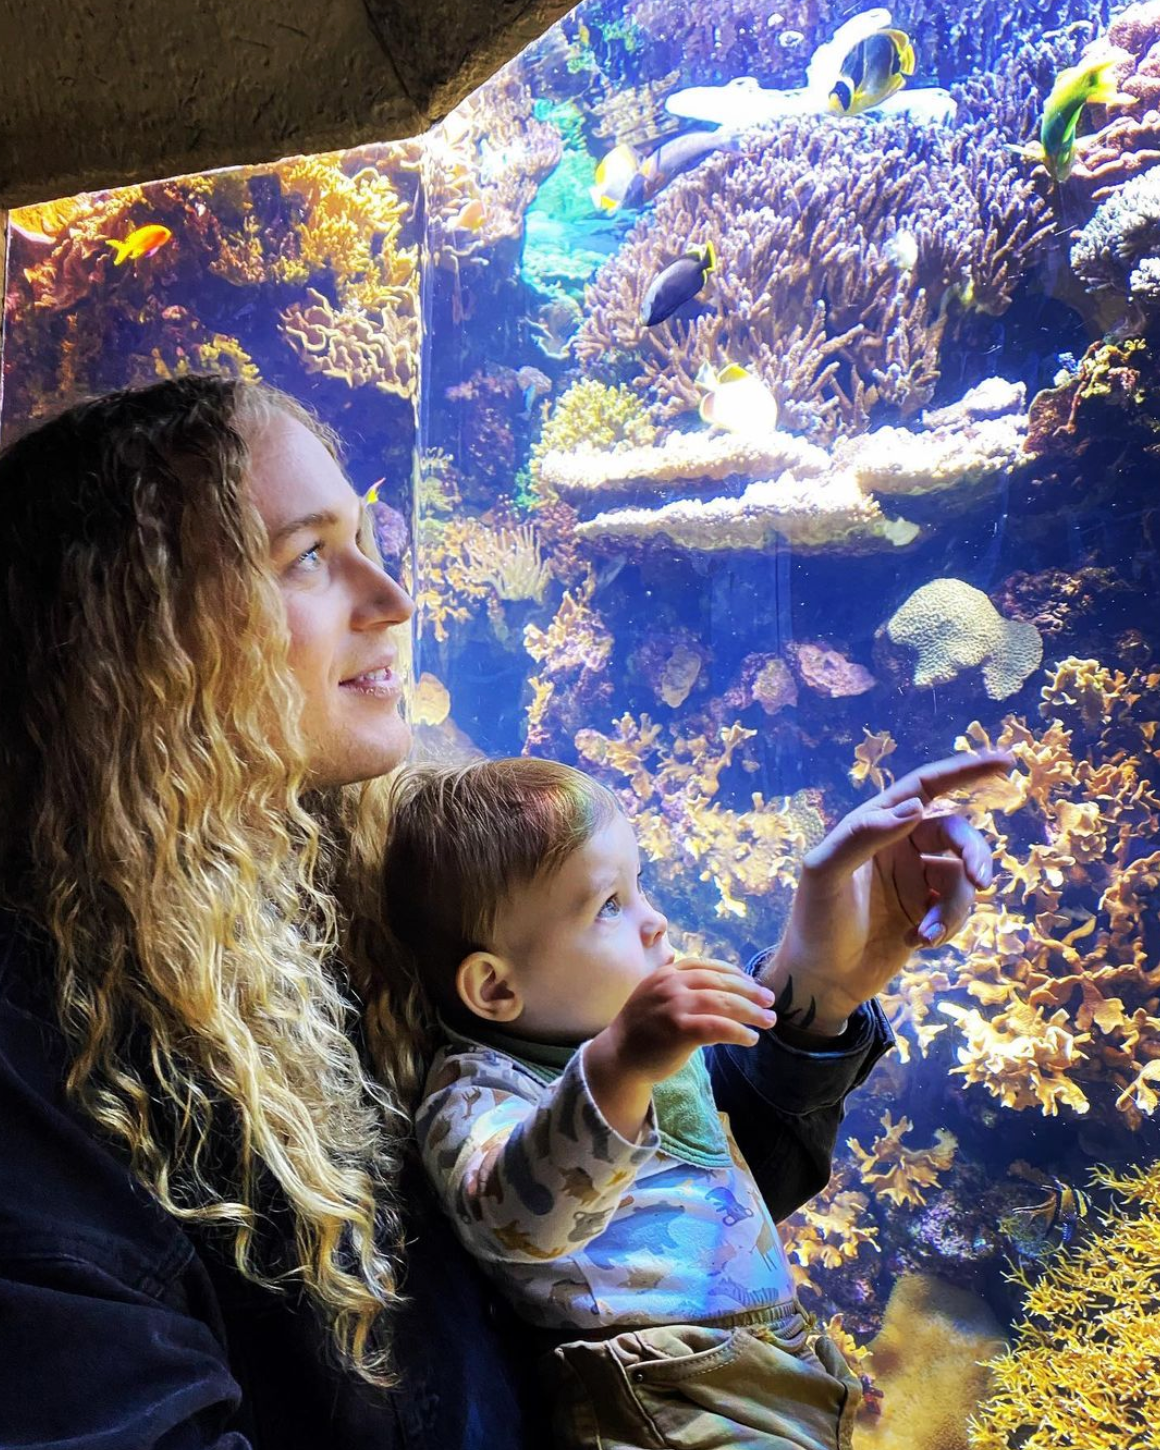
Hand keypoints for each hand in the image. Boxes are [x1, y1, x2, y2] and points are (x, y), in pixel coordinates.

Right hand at [584, 959, 775, 1138]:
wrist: (618, 1057)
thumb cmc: (642, 1031)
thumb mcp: (657, 997)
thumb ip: (682, 988)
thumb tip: (721, 988)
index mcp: (667, 974)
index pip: (707, 965)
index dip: (734, 973)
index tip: (752, 983)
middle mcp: (671, 984)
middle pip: (720, 982)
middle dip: (749, 991)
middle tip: (769, 1000)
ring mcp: (674, 1006)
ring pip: (723, 1002)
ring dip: (751, 1011)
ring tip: (768, 1020)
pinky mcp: (679, 1029)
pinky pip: (718, 1027)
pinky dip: (739, 1031)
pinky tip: (750, 1038)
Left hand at [761, 751, 1013, 1036]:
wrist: (820, 981)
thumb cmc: (814, 922)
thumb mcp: (825, 873)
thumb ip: (863, 835)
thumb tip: (917, 806)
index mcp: (874, 824)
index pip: (925, 786)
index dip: (966, 770)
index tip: (1008, 760)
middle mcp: (899, 845)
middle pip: (957, 833)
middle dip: (975, 855)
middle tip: (981, 881)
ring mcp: (915, 881)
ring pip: (962, 878)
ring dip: (954, 908)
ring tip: (926, 933)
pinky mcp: (926, 913)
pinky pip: (958, 909)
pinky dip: (947, 926)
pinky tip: (918, 942)